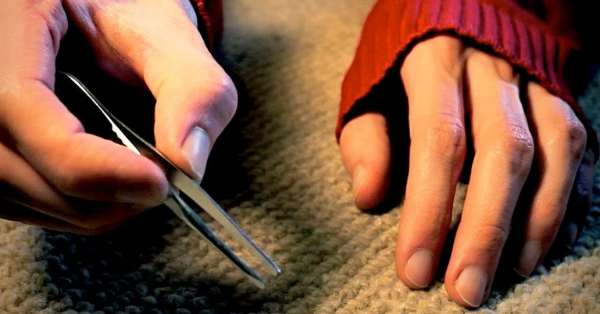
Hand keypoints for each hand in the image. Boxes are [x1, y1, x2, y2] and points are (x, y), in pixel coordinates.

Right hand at [0, 0, 235, 233]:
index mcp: (9, 20)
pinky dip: (65, 206)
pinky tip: (107, 192)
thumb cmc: (134, 12)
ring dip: (80, 209)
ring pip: (7, 189)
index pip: (16, 106)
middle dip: (91, 197)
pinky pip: (13, 193)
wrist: (110, 11)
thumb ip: (193, 88)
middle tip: (155, 190)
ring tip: (136, 190)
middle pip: (7, 163)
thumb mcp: (166, 34)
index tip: (155, 185)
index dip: (84, 164)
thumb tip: (189, 164)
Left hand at [339, 35, 594, 306]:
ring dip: (538, 219)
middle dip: (485, 229)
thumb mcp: (367, 86)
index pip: (438, 141)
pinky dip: (571, 199)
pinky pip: (582, 149)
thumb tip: (368, 196)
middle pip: (504, 153)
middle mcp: (495, 68)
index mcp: (436, 61)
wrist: (458, 7)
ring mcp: (537, 80)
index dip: (428, 210)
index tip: (415, 270)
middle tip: (465, 290)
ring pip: (556, 151)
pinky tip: (550, 241)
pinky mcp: (565, 95)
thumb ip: (365, 136)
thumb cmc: (402, 57)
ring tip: (514, 271)